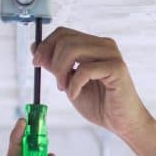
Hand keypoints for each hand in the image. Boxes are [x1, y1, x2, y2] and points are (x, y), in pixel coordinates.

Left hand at [32, 27, 152, 139]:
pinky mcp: (117, 68)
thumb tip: (35, 47)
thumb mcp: (69, 82)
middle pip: (66, 39)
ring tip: (65, 89)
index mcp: (94, 45)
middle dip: (52, 60)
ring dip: (61, 71)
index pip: (64, 33)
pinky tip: (75, 94)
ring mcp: (112, 55)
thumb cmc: (100, 104)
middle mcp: (104, 45)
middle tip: (56, 82)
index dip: (46, 45)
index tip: (36, 63)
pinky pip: (85, 69)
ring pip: (73, 50)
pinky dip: (74, 84)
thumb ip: (55, 65)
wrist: (121, 123)